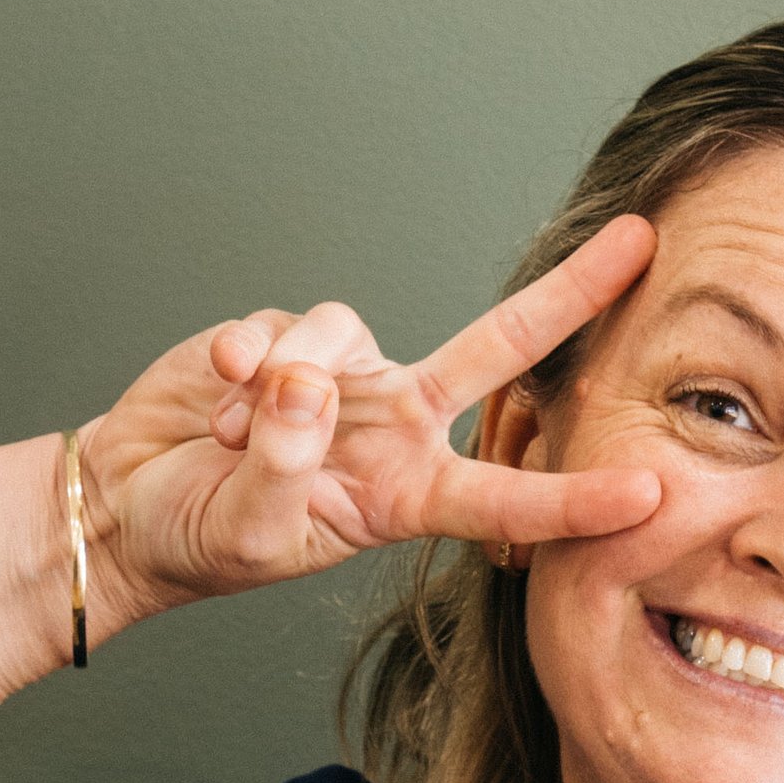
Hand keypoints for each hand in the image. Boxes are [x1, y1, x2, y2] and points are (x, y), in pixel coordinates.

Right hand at [76, 214, 662, 628]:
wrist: (132, 503)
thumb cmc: (202, 538)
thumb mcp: (248, 533)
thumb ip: (282, 468)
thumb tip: (307, 382)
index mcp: (408, 495)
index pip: (507, 499)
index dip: (576, 501)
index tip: (651, 495)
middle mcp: (396, 426)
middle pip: (499, 349)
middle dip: (570, 295)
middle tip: (640, 244)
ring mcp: (347, 375)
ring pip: (347, 338)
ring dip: (284, 387)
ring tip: (236, 436)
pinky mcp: (288, 337)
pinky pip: (282, 328)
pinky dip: (245, 360)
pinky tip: (219, 395)